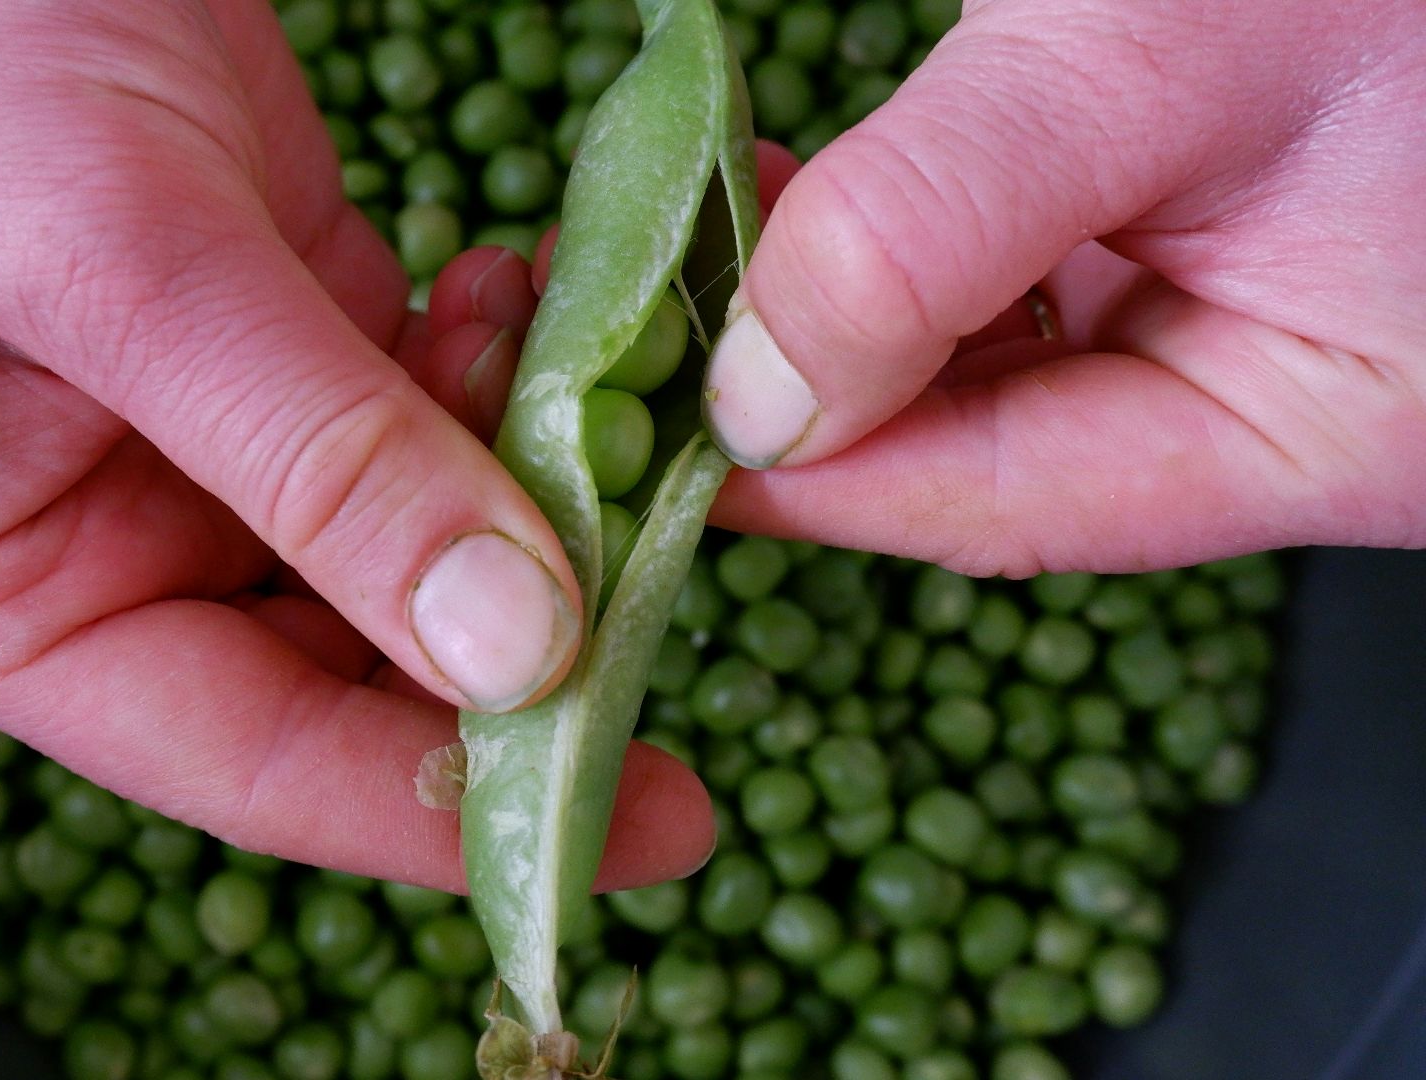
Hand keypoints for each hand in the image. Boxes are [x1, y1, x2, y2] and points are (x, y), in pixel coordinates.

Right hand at [0, 0, 712, 889]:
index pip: (253, 757)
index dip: (446, 808)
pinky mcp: (283, 344)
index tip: (644, 827)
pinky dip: (500, 372)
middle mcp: (108, 551)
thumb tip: (508, 650)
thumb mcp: (112, 256)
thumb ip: (309, 455)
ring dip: (526, 482)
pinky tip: (520, 295)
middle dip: (520, 631)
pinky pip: (430, 412)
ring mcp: (208, 450)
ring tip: (599, 388)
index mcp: (4, 598)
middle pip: (357, 669)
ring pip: (418, 544)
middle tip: (673, 571)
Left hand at [700, 0, 1425, 573]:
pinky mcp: (1186, 245)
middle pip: (987, 446)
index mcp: (1323, 431)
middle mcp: (1275, 404)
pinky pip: (1013, 286)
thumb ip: (936, 232)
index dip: (818, 483)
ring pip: (986, 368)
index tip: (657, 445)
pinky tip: (806, 200)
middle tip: (657, 326)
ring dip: (844, 314)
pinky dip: (901, 250)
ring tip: (716, 240)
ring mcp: (1235, 321)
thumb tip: (756, 396)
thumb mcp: (1152, 66)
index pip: (1012, 502)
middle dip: (816, 389)